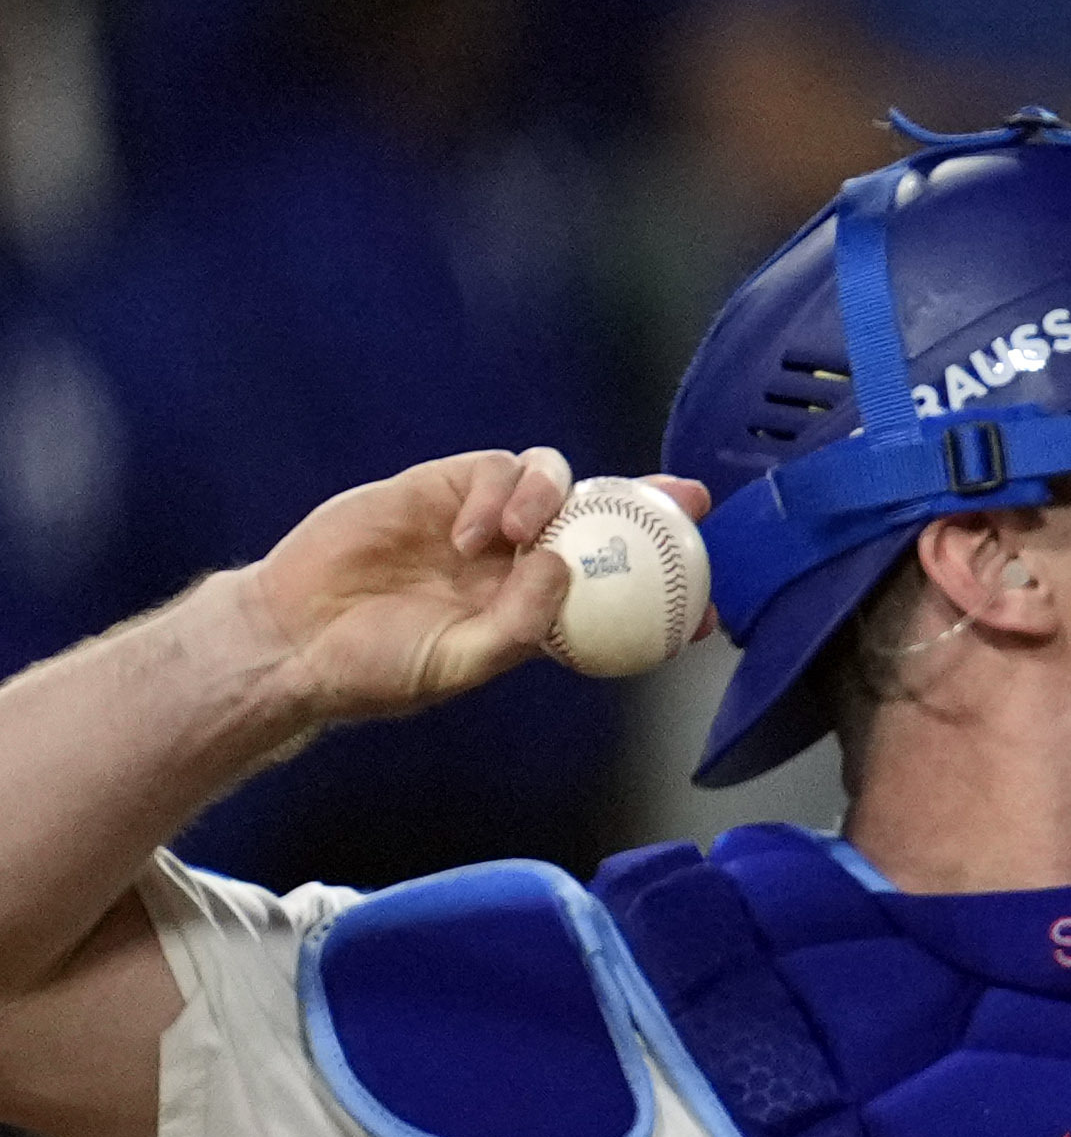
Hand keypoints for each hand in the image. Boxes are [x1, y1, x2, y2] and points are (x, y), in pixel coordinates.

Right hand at [235, 453, 687, 727]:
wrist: (294, 637)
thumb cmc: (377, 665)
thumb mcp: (459, 664)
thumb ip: (520, 625)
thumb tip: (567, 571)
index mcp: (537, 608)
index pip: (619, 588)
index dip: (666, 584)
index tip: (710, 595)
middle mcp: (521, 559)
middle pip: (605, 516)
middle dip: (653, 503)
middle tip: (689, 498)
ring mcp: (483, 520)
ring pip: (555, 481)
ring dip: (557, 498)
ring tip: (521, 536)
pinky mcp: (440, 488)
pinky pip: (495, 471)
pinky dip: (501, 492)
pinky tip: (473, 533)